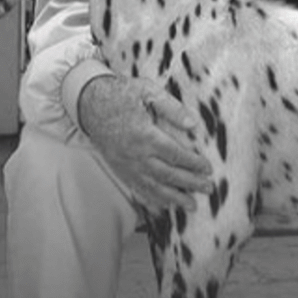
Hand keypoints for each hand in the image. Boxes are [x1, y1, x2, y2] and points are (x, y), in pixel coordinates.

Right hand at [77, 76, 210, 208]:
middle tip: (208, 189)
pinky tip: (165, 205)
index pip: (175, 155)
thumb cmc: (120, 95)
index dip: (194, 164)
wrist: (88, 103)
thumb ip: (171, 108)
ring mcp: (126, 164)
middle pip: (168, 174)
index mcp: (145, 135)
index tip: (209, 169)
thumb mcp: (147, 91)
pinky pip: (137, 187)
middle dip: (190, 183)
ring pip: (153, 186)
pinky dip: (152, 198)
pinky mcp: (119, 168)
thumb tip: (193, 123)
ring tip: (191, 205)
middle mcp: (135, 154)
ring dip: (174, 197)